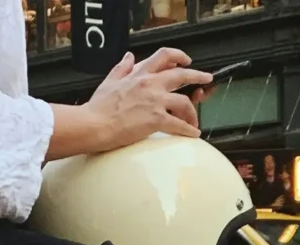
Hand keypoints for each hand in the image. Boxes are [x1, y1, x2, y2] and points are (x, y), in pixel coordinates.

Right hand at [84, 49, 213, 150]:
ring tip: (194, 120)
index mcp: (139, 75)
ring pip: (184, 102)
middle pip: (182, 75)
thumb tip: (129, 57)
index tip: (185, 60)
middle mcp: (150, 85)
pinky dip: (188, 130)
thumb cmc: (98, 108)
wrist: (93, 124)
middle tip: (206, 78)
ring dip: (192, 112)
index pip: (163, 56)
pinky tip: (193, 133)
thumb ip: (122, 68)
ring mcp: (154, 102)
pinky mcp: (156, 120)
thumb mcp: (109, 81)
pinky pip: (179, 125)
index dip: (178, 56)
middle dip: (198, 76)